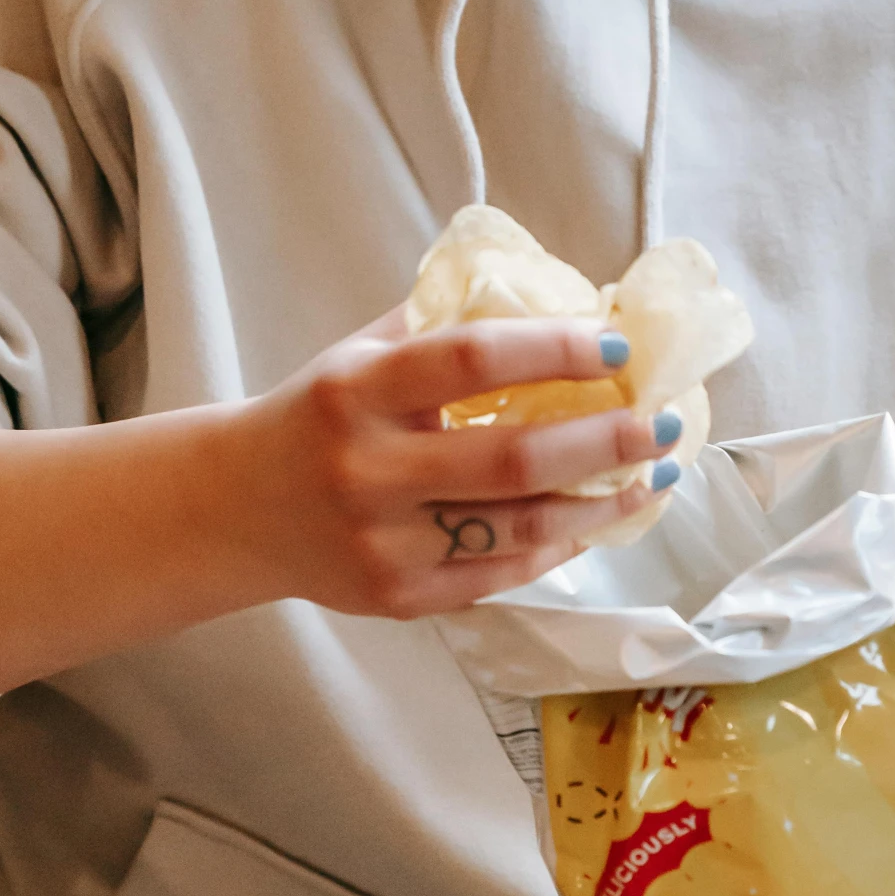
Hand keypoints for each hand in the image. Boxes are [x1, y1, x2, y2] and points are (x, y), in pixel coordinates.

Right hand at [0, 310, 670, 700]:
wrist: (233, 509)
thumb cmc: (314, 416)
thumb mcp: (358, 356)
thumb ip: (439, 328)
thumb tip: (554, 296)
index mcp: (357, 393)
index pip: (468, 360)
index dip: (551, 351)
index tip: (614, 345)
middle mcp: (368, 470)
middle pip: (512, 458)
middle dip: (604, 440)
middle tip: (661, 422)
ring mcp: (384, 543)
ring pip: (521, 531)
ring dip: (601, 504)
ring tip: (652, 476)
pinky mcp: (400, 598)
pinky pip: (502, 576)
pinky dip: (560, 548)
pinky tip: (597, 519)